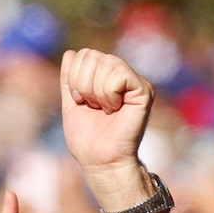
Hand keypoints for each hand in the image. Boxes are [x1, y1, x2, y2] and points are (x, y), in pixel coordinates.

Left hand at [60, 49, 156, 182]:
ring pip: (106, 62)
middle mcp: (122, 75)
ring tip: (104, 109)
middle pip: (92, 54)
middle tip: (93, 106)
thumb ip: (69, 79)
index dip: (74, 77)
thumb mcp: (71, 103)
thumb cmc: (87, 138)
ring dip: (95, 91)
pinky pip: (119, 74)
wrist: (101, 160)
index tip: (80, 101)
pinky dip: (109, 93)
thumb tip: (70, 52)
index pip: (84, 54)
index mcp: (105, 76)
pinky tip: (114, 109)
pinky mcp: (144, 90)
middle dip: (83, 84)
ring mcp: (134, 82)